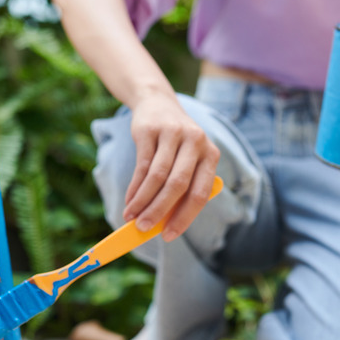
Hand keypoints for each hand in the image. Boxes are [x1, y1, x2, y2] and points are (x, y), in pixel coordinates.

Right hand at [123, 92, 219, 242]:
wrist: (158, 104)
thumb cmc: (174, 143)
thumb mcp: (186, 160)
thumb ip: (181, 189)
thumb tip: (162, 224)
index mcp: (210, 155)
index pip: (200, 193)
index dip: (184, 217)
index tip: (168, 236)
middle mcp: (196, 142)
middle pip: (178, 185)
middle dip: (159, 211)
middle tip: (143, 228)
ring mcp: (173, 134)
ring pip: (157, 177)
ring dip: (142, 201)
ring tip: (131, 217)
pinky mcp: (150, 130)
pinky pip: (142, 165)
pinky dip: (134, 187)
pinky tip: (129, 200)